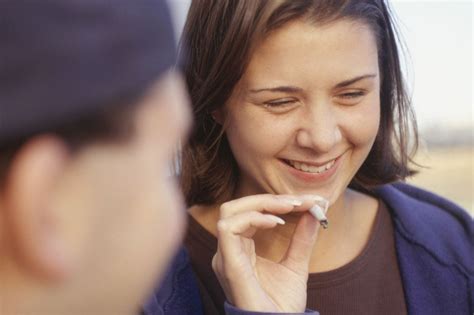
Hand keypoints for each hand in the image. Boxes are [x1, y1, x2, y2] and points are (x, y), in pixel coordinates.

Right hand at [212, 194, 319, 312]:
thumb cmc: (281, 305)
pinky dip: (253, 218)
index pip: (250, 213)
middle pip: (237, 206)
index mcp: (241, 249)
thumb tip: (314, 211)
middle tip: (300, 200)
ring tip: (291, 206)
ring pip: (230, 211)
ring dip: (262, 203)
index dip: (277, 202)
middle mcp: (229, 250)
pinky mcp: (228, 264)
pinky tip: (277, 222)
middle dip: (269, 198)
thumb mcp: (296, 264)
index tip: (308, 201)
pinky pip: (229, 228)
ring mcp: (226, 257)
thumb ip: (302, 238)